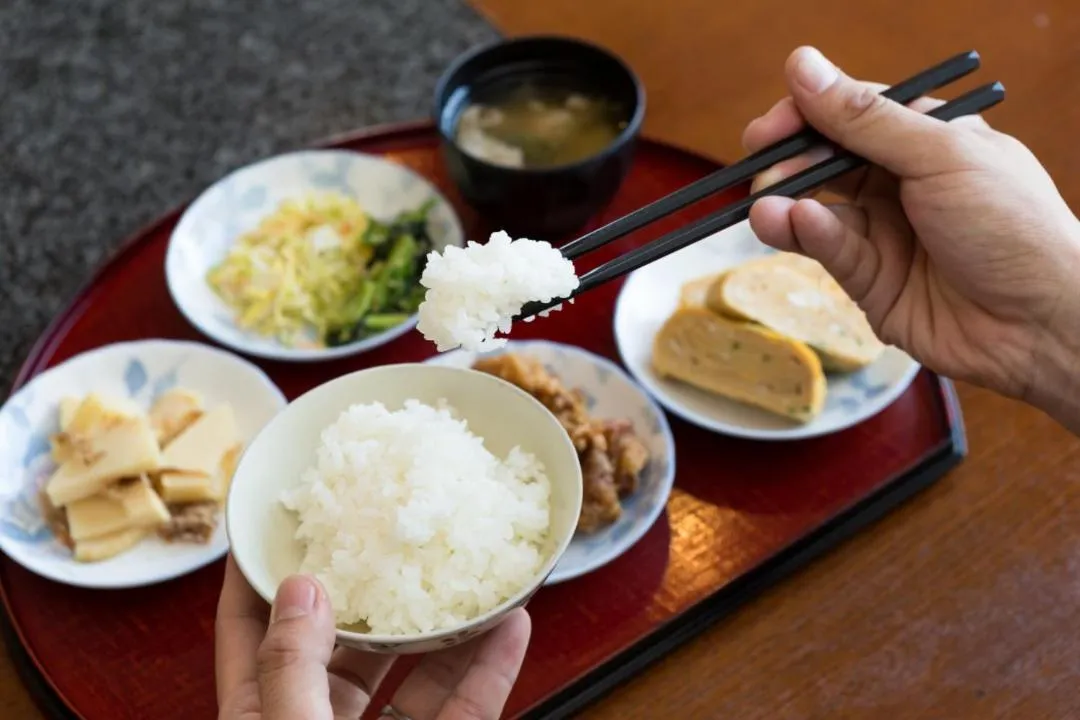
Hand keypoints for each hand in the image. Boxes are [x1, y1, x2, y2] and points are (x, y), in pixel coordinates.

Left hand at [215, 555, 530, 719]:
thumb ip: (292, 668)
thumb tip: (304, 589)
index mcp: (260, 718)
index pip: (249, 630)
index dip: (258, 574)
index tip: (279, 518)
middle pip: (340, 639)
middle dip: (368, 583)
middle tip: (392, 525)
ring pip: (411, 670)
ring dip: (442, 619)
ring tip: (465, 562)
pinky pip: (463, 709)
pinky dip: (488, 667)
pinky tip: (511, 623)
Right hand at [742, 47, 1079, 427]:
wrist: (1039, 322)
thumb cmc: (1011, 226)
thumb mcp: (939, 154)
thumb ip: (864, 118)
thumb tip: (802, 65)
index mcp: (927, 139)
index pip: (852, 114)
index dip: (807, 115)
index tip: (769, 127)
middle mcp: (902, 183)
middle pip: (825, 162)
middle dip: (787, 163)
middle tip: (759, 170)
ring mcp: (885, 232)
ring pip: (817, 210)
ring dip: (785, 205)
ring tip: (764, 208)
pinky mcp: (871, 281)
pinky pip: (830, 250)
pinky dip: (810, 235)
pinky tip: (795, 225)